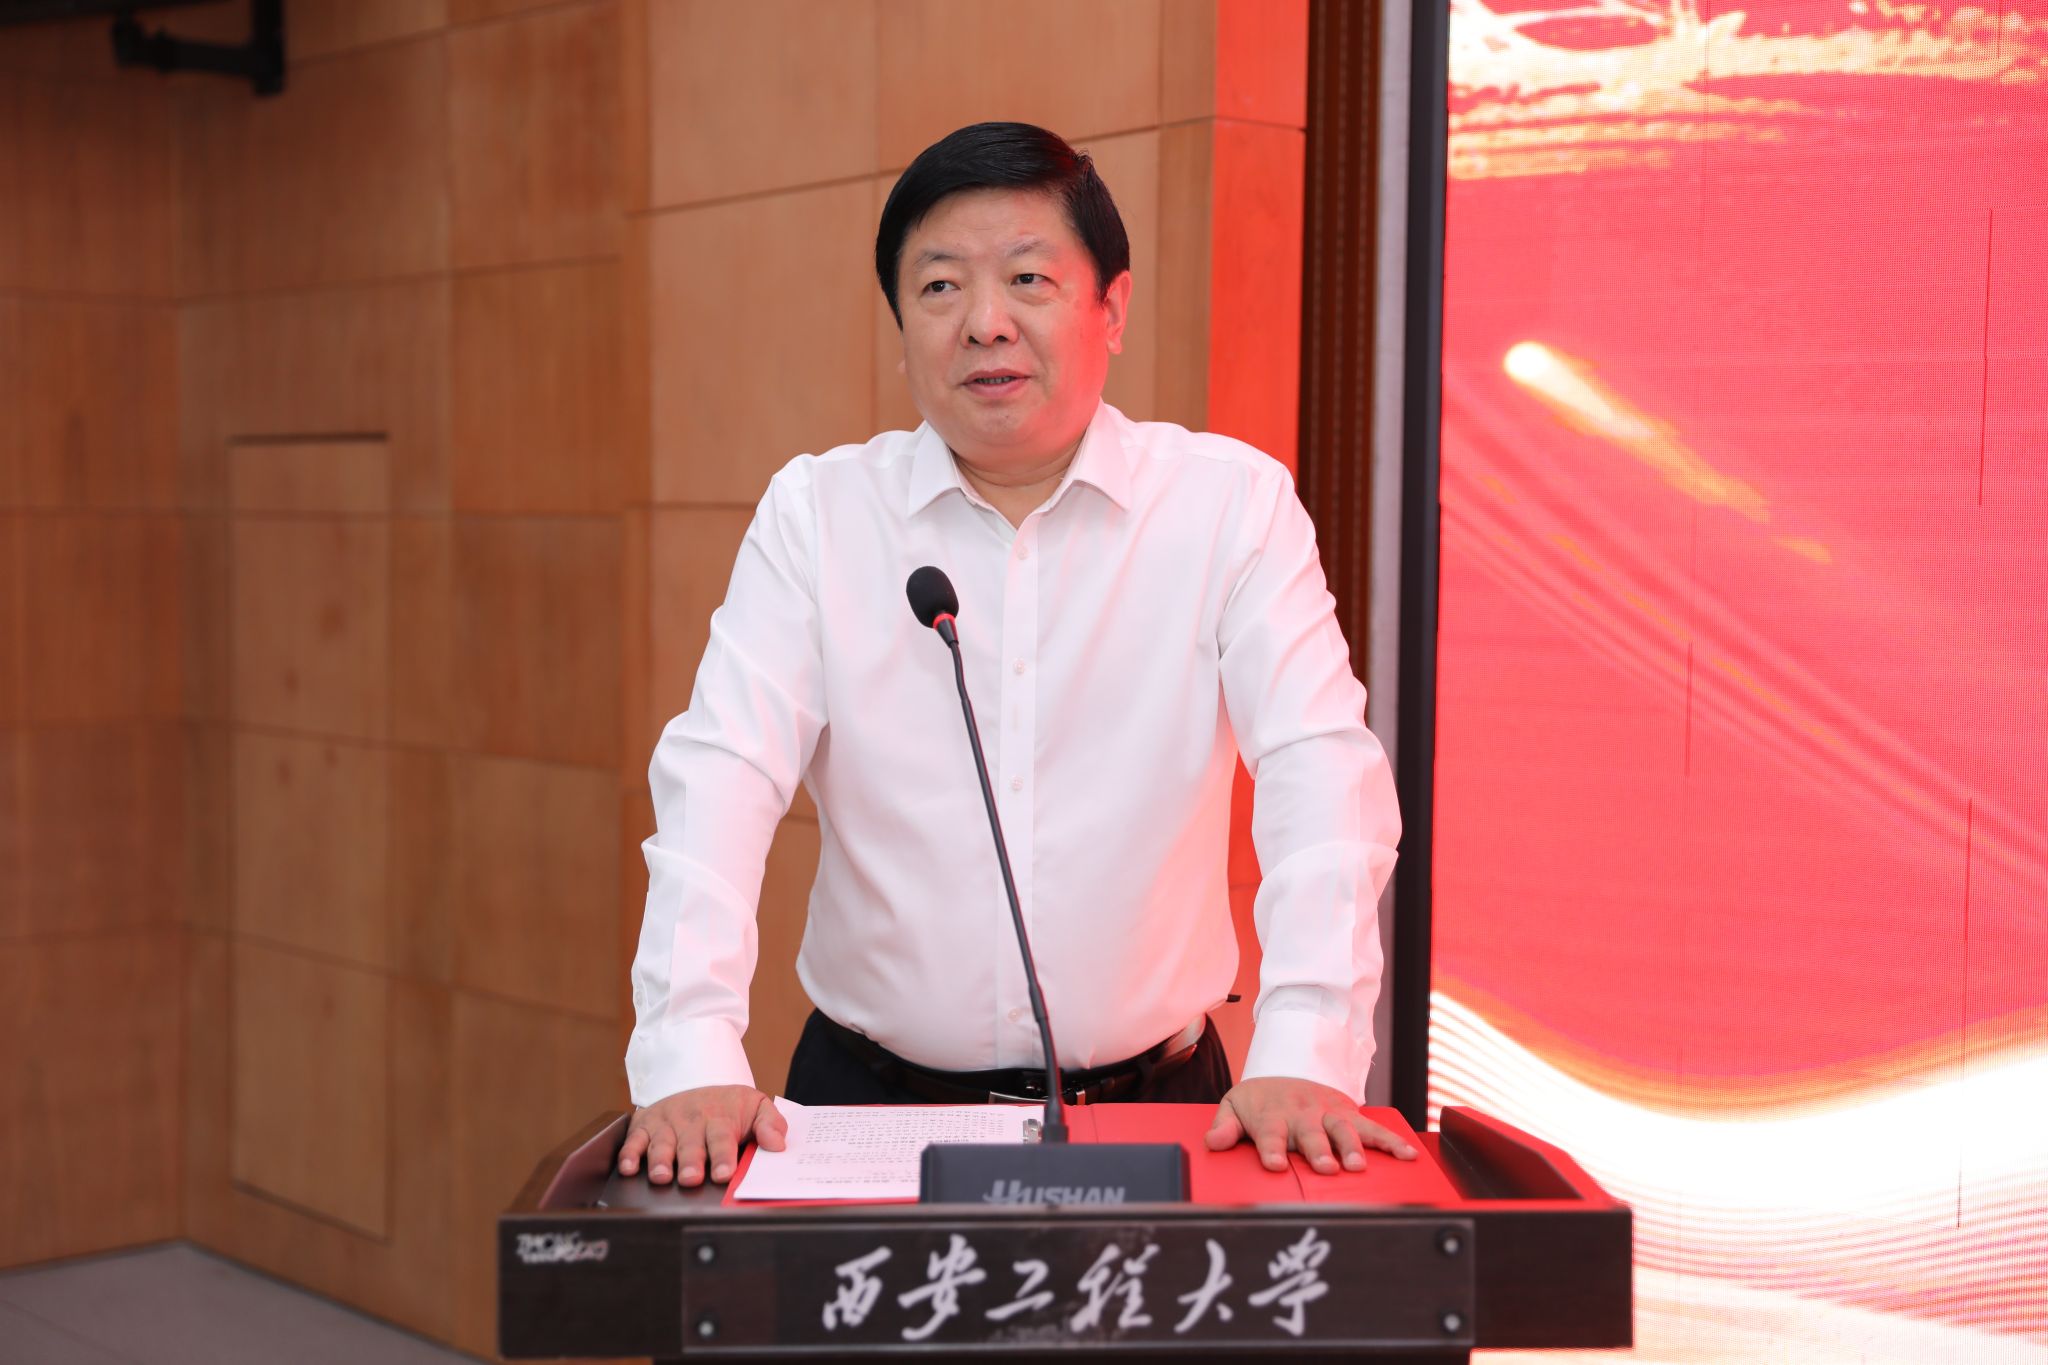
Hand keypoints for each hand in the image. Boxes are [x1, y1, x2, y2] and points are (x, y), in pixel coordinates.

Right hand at [615, 1085, 786, 1186]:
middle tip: (691, 1178)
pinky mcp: (645, 1125)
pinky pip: (634, 1139)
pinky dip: (629, 1153)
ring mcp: (666, 1123)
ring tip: (662, 1176)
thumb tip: (778, 1145)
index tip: (724, 1174)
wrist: (696, 1077)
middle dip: (690, 1162)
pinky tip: (628, 1167)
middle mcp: (691, 1121)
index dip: (723, 1157)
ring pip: (661, 1143)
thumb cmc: (728, 1104)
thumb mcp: (755, 1105)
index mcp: (720, 1118)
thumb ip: (770, 1124)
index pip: (722, 1139)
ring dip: (660, 1161)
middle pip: (690, 1144)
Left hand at [1204, 1076, 1417, 1174]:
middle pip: (1310, 1133)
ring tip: (1358, 1165)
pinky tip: (1408, 1154)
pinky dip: (1391, 1140)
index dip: (1271, 1149)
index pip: (1269, 1134)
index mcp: (1272, 1115)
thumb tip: (1212, 1144)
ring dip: (1351, 1146)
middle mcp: (1302, 1113)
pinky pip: (1373, 1127)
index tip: (1275, 1164)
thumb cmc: (1259, 1099)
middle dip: (1318, 1150)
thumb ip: (1224, 1126)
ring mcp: (1327, 1112)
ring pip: (1343, 1129)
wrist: (1286, 1066)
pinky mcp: (1348, 1113)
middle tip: (1325, 1168)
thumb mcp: (1234, 1105)